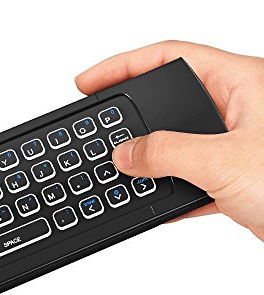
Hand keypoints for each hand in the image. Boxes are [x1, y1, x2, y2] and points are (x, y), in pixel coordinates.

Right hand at [76, 40, 263, 240]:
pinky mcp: (235, 177)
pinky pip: (189, 175)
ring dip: (150, 157)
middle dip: (132, 114)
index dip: (123, 66)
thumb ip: (167, 154)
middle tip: (101, 124)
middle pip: (169, 99)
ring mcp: (235, 145)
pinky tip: (155, 199)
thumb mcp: (224, 162)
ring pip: (177, 142)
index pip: (169, 58)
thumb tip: (126, 153)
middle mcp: (238, 110)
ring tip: (122, 164)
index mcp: (242, 84)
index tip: (90, 83)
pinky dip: (169, 188)